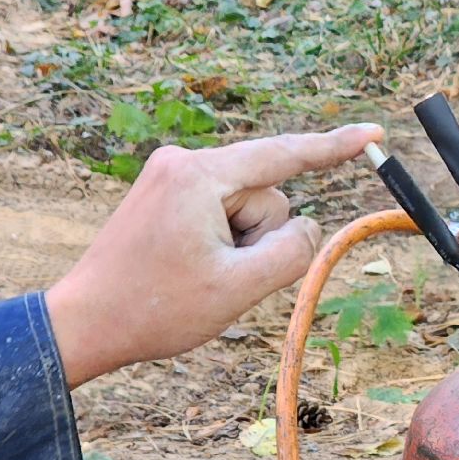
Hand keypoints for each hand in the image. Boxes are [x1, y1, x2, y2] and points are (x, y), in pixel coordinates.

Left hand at [47, 124, 383, 386]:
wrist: (83, 324)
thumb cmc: (154, 309)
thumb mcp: (239, 288)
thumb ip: (292, 252)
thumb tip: (307, 226)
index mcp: (199, 175)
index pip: (284, 155)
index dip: (335, 147)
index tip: (374, 135)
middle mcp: (182, 162)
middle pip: (264, 195)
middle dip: (257, 238)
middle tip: (215, 276)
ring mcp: (169, 175)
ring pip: (244, 208)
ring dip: (237, 245)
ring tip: (195, 274)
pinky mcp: (163, 193)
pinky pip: (220, 212)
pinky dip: (221, 242)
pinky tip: (189, 268)